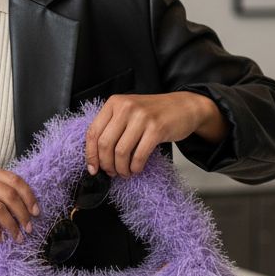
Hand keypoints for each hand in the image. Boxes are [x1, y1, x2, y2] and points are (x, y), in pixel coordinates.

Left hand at [84, 91, 226, 178]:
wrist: (183, 106)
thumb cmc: (154, 113)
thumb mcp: (129, 112)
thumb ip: (112, 127)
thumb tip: (96, 157)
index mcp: (114, 103)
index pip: (93, 132)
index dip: (90, 154)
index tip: (93, 169)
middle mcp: (126, 107)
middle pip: (105, 144)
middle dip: (106, 164)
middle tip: (111, 172)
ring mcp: (142, 117)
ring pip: (121, 152)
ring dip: (121, 168)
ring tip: (125, 172)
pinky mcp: (156, 128)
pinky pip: (139, 155)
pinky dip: (135, 167)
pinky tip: (136, 168)